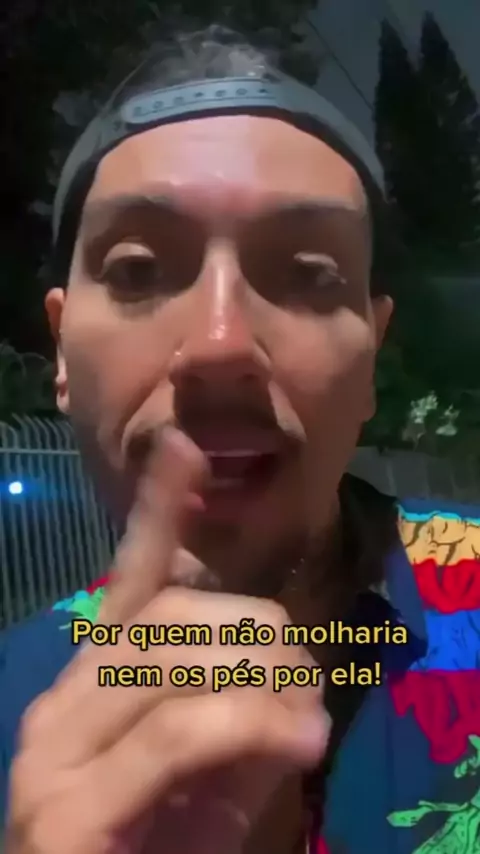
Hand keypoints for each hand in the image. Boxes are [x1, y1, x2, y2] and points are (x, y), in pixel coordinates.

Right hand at [6, 429, 329, 853]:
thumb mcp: (211, 783)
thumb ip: (240, 722)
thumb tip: (294, 671)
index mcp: (90, 688)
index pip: (126, 584)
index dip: (158, 514)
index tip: (185, 448)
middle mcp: (59, 706)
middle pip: (164, 611)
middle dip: (251, 624)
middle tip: (307, 667)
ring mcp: (53, 756)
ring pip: (167, 654)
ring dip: (259, 670)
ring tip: (310, 710)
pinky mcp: (66, 813)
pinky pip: (174, 731)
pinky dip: (250, 722)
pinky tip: (301, 737)